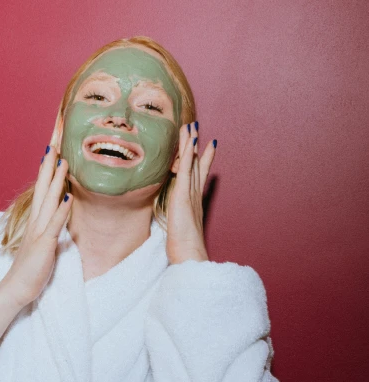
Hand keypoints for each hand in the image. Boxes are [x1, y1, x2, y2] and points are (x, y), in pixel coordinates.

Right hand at [1, 146, 72, 307]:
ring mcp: (39, 231)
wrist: (16, 288)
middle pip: (43, 187)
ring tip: (64, 162)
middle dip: (50, 165)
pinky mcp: (43, 244)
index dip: (48, 169)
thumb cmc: (31, 266)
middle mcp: (37, 220)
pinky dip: (61, 210)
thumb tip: (64, 211)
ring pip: (48, 200)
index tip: (54, 150)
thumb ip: (54, 225)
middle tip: (55, 144)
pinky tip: (68, 196)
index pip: (43, 188)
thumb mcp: (45, 241)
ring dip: (56, 181)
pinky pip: (54, 224)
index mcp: (37, 219)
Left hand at [166, 122, 215, 263]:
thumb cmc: (183, 248)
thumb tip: (175, 217)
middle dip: (195, 146)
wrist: (189, 255)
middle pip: (195, 164)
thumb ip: (178, 220)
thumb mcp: (179, 229)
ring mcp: (190, 193)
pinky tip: (189, 141)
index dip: (202, 160)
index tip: (206, 145)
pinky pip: (186, 169)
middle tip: (196, 128)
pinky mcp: (183, 194)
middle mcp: (194, 194)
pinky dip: (188, 154)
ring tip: (192, 126)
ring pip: (191, 163)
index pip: (197, 176)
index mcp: (193, 202)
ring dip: (191, 143)